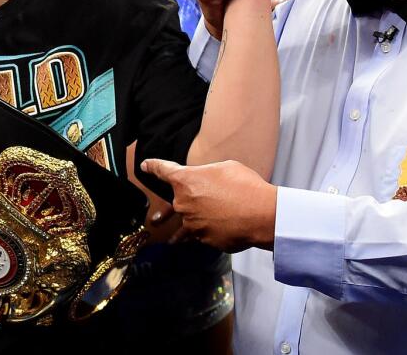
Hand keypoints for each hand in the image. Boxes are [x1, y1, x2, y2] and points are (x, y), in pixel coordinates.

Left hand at [141, 158, 276, 251]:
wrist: (261, 214)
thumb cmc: (245, 185)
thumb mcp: (225, 168)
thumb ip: (208, 175)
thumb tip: (208, 183)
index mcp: (185, 181)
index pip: (163, 170)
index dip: (153, 167)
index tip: (145, 166)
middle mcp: (183, 204)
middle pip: (170, 205)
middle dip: (164, 211)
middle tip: (155, 219)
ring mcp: (193, 225)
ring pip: (181, 229)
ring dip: (176, 234)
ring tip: (169, 241)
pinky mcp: (205, 240)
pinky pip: (201, 238)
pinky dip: (203, 237)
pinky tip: (206, 239)